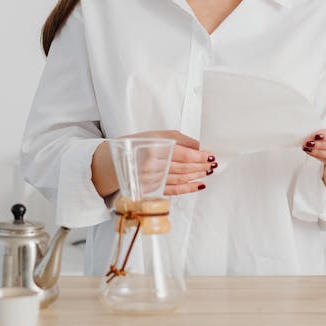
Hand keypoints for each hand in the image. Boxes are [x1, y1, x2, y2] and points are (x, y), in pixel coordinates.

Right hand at [92, 131, 216, 196]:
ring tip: (208, 172)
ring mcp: (152, 180)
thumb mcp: (155, 135)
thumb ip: (178, 140)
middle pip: (184, 168)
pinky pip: (173, 190)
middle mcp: (152, 166)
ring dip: (197, 176)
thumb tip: (200, 146)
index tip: (211, 155)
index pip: (183, 155)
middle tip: (213, 164)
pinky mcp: (152, 190)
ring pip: (181, 179)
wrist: (112, 162)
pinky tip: (198, 185)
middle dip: (201, 166)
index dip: (200, 156)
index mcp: (153, 149)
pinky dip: (188, 189)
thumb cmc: (135, 145)